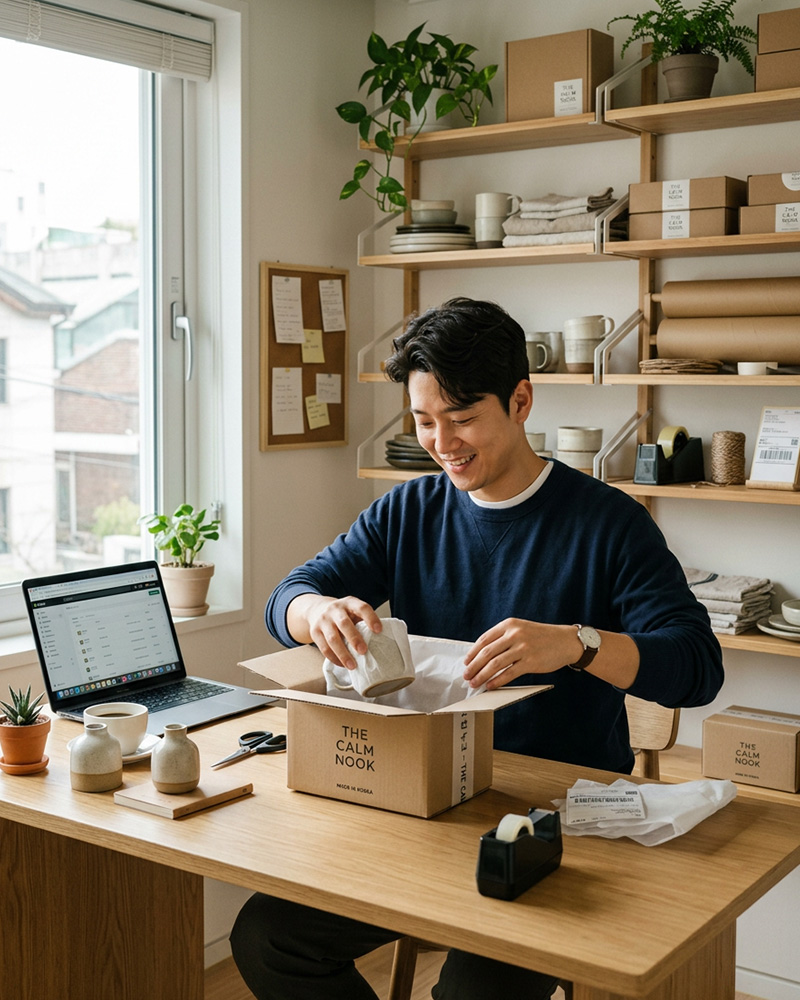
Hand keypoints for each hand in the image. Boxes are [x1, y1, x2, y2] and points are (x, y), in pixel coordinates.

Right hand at [287, 594, 381, 669]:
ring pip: (332, 638)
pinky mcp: (315, 632)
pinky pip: (324, 648)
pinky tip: (342, 665)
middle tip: (363, 651)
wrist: (317, 609)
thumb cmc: (343, 614)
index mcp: (349, 603)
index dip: (371, 618)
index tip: (379, 630)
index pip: (362, 608)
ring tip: (353, 666)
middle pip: (344, 623)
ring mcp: (323, 620)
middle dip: (354, 638)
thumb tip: (381, 641)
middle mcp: (335, 610)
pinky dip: (334, 658)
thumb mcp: (353, 611)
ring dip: (343, 654)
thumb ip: (364, 622)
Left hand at [463, 619, 577, 690]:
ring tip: (475, 683)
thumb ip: (504, 638)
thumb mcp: (521, 629)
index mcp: (509, 625)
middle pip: (487, 652)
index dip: (472, 653)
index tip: (466, 662)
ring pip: (495, 664)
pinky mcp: (530, 662)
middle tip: (466, 676)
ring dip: (482, 675)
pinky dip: (497, 681)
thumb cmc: (542, 637)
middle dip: (474, 666)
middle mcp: (515, 634)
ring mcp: (523, 648)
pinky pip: (509, 673)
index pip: (484, 639)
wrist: (566, 641)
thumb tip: (483, 655)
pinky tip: (490, 685)